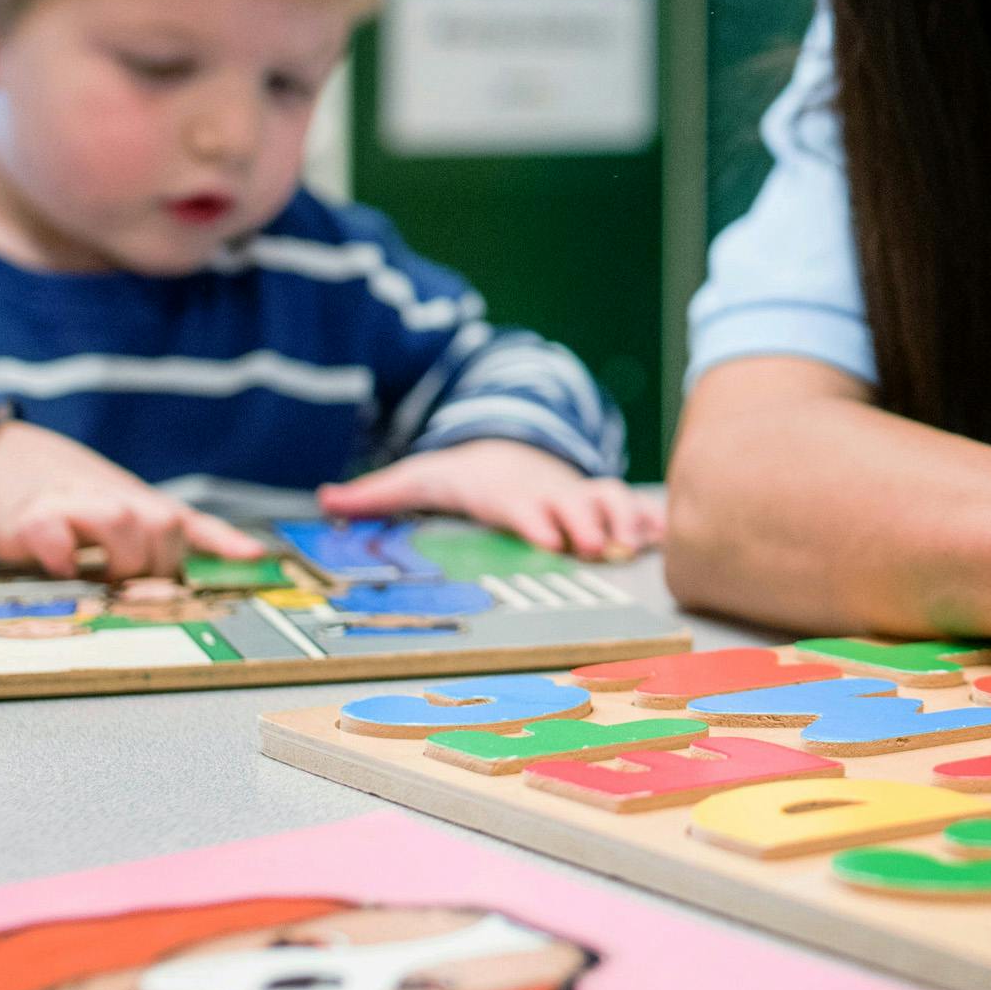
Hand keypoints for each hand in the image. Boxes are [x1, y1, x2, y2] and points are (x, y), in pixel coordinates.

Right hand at [0, 419, 270, 577]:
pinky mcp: (28, 518)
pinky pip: (55, 534)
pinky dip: (63, 554)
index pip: (190, 523)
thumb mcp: (120, 510)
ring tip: (99, 578)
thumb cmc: (67, 498)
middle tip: (131, 583)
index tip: (255, 557)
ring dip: (118, 558)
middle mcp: (113, 500)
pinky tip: (61, 567)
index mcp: (138, 505)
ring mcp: (72, 505)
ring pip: (120, 522)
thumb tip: (247, 554)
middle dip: (158, 563)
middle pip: (163, 524)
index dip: (225, 542)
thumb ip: (169, 535)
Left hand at [320, 441, 665, 560]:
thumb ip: (375, 494)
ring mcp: (576, 494)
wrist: (508, 442)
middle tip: (599, 548)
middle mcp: (546, 492)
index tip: (548, 538)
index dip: (536, 519)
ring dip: (626, 520)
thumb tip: (323, 500)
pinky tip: (667, 537)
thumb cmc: (462, 474)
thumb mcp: (417, 477)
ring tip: (643, 543)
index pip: (521, 505)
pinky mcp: (597, 500)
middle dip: (588, 524)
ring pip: (610, 500)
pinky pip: (632, 506)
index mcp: (504, 492)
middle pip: (573, 506)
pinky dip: (651, 520)